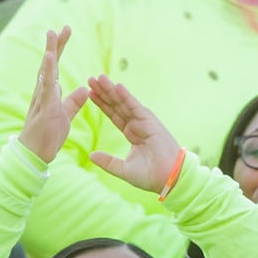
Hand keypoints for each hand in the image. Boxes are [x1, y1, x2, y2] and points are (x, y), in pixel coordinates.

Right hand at [17, 27, 89, 162]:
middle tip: (63, 27)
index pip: (56, 67)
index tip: (65, 33)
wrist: (35, 154)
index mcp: (50, 93)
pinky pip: (47, 86)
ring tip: (52, 33)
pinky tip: (50, 57)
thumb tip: (84, 90)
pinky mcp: (46, 106)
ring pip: (46, 71)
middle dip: (56, 45)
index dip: (60, 50)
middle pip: (50, 64)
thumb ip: (73, 102)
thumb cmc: (48, 135)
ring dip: (50, 52)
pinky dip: (48, 71)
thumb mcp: (65, 115)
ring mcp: (43, 98)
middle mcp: (44, 91)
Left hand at [87, 75, 187, 193]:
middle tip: (91, 79)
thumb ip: (108, 161)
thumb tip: (91, 155)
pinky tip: (117, 86)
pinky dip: (126, 96)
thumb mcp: (124, 169)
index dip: (102, 104)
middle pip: (117, 105)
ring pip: (124, 103)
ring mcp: (144, 122)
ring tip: (99, 78)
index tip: (89, 93)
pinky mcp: (151, 122)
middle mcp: (137, 125)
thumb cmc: (151, 176)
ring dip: (112, 90)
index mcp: (132, 134)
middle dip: (104, 92)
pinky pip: (135, 107)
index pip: (114, 115)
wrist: (168, 180)